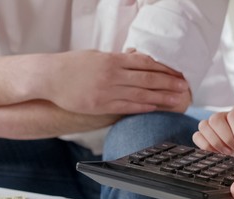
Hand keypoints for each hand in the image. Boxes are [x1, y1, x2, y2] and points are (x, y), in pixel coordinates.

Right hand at [29, 50, 189, 114]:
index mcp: (113, 59)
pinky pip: (127, 106)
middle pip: (148, 78)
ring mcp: (108, 90)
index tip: (176, 72)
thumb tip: (134, 60)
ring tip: (176, 100)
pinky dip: (143, 106)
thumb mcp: (96, 56)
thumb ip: (116, 59)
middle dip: (169, 83)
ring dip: (161, 97)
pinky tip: (155, 107)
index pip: (145, 63)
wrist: (48, 77)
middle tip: (185, 87)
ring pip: (141, 93)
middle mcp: (113, 74)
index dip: (164, 68)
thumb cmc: (71, 65)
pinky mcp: (101, 104)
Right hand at [192, 105, 233, 161]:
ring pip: (204, 126)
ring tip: (227, 152)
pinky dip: (205, 146)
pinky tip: (217, 153)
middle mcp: (224, 115)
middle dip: (225, 138)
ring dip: (215, 142)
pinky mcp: (204, 135)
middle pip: (215, 119)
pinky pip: (197, 136)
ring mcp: (212, 125)